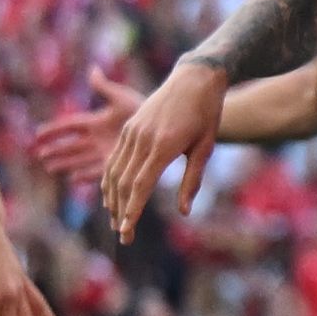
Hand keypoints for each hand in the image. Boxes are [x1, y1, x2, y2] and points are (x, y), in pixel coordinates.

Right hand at [27, 72, 146, 182]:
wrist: (164, 124)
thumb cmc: (143, 108)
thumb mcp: (122, 97)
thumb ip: (104, 87)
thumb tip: (91, 70)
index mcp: (96, 122)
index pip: (70, 126)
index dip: (54, 130)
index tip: (38, 134)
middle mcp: (98, 138)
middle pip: (71, 146)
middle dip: (56, 150)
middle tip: (39, 155)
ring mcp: (106, 152)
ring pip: (80, 160)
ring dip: (65, 163)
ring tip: (50, 168)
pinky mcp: (116, 164)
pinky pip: (97, 172)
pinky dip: (85, 175)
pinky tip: (73, 178)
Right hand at [100, 61, 232, 241]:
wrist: (195, 79)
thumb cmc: (207, 114)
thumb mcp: (206, 148)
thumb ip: (193, 180)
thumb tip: (184, 212)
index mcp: (164, 145)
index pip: (141, 185)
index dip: (132, 211)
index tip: (126, 232)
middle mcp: (143, 139)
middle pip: (123, 182)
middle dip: (121, 212)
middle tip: (123, 236)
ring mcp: (133, 131)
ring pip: (114, 171)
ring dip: (112, 198)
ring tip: (115, 221)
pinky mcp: (130, 127)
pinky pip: (114, 157)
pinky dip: (110, 178)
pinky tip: (111, 195)